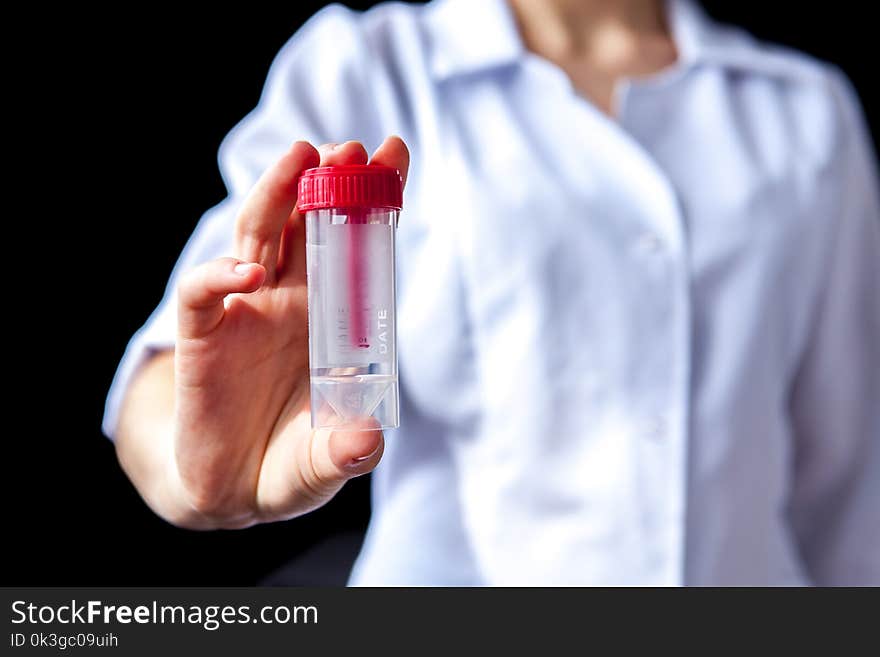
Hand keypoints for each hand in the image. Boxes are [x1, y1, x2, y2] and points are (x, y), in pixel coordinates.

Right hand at [171, 137, 408, 527]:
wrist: (232, 490)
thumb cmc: (290, 463)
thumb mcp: (327, 459)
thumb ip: (346, 450)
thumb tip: (365, 441)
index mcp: (331, 317)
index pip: (354, 246)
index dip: (373, 200)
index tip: (394, 153)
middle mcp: (290, 303)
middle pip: (304, 225)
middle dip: (324, 182)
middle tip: (346, 149)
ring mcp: (245, 314)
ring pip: (256, 238)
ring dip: (275, 197)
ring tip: (299, 162)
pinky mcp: (203, 337)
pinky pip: (203, 294)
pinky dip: (218, 276)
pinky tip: (244, 273)